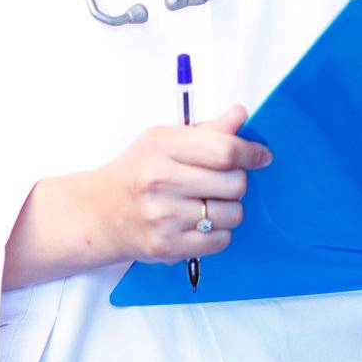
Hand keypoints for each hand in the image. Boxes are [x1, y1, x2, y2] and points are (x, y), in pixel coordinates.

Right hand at [91, 103, 272, 265]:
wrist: (99, 213)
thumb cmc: (136, 171)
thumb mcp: (164, 139)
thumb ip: (206, 130)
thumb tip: (240, 114)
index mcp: (162, 148)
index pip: (224, 150)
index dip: (251, 152)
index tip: (261, 155)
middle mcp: (161, 182)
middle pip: (234, 183)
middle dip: (238, 181)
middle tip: (225, 180)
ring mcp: (163, 218)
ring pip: (232, 214)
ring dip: (230, 208)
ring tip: (210, 202)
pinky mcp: (167, 247)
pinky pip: (220, 240)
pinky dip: (219, 232)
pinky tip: (201, 222)